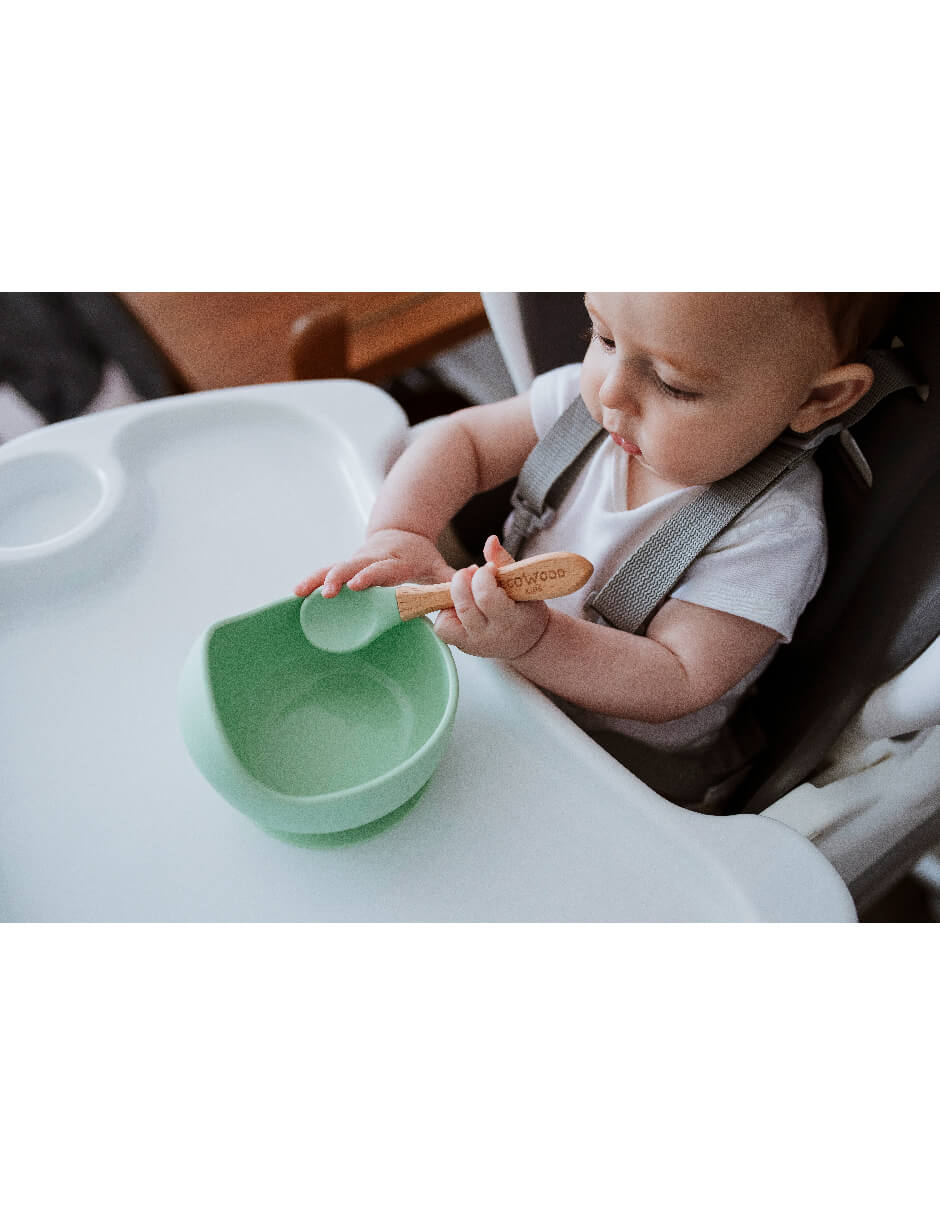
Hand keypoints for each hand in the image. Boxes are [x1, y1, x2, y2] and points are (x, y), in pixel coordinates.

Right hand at [294, 529, 455, 598]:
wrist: (401, 529)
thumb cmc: (420, 555)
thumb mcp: (437, 565)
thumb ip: (450, 579)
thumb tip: (470, 582)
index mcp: (396, 560)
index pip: (383, 569)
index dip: (371, 576)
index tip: (360, 584)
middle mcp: (374, 558)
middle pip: (354, 566)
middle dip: (339, 577)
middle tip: (328, 590)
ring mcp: (358, 559)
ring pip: (336, 567)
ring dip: (319, 578)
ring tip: (302, 591)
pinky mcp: (348, 562)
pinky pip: (327, 570)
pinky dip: (312, 579)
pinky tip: (297, 592)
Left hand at [433, 535, 549, 659]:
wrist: (529, 642)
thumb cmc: (527, 609)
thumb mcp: (523, 584)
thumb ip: (504, 562)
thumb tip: (490, 540)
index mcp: (510, 620)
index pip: (486, 597)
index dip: (483, 576)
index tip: (489, 568)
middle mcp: (488, 636)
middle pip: (463, 606)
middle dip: (462, 581)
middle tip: (471, 572)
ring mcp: (472, 643)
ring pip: (446, 621)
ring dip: (452, 598)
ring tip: (467, 591)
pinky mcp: (461, 645)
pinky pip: (442, 628)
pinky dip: (446, 613)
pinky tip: (461, 604)